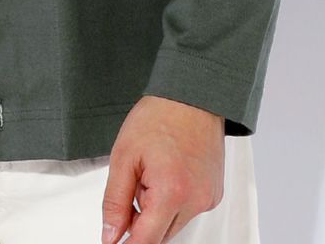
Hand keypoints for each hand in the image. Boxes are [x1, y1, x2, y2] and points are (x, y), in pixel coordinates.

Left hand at [101, 95, 224, 242]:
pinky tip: (169, 173)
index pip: (145, 241)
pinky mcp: (214, 195)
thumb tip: (110, 235)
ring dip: (158, 211)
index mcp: (171, 192)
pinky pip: (187, 212)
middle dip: (141, 220)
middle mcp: (195, 201)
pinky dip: (174, 202)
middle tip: (135, 183)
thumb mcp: (124, 156)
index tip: (114, 242)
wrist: (192, 95)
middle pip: (160, 236)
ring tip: (154, 172)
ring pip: (173, 225)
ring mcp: (208, 199)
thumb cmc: (160, 117)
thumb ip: (115, 201)